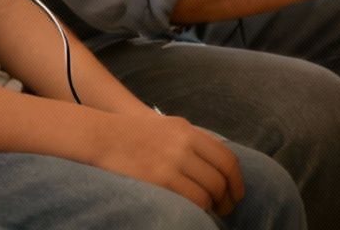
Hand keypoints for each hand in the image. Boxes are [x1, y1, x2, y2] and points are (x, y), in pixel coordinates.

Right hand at [83, 110, 245, 215]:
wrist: (103, 136)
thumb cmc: (135, 134)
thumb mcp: (170, 126)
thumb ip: (193, 140)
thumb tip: (217, 162)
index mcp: (189, 131)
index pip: (226, 158)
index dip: (237, 180)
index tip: (237, 193)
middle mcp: (185, 144)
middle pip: (220, 177)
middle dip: (227, 198)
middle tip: (226, 209)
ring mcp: (172, 161)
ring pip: (207, 191)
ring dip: (213, 205)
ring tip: (210, 212)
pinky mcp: (160, 178)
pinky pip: (190, 199)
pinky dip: (198, 209)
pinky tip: (195, 212)